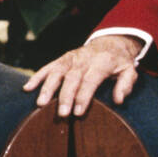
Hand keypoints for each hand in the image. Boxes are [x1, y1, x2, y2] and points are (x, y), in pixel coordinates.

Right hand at [22, 34, 143, 116]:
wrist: (111, 42)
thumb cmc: (120, 62)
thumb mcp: (130, 71)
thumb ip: (126, 85)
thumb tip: (119, 100)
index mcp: (101, 63)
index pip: (90, 80)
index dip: (83, 96)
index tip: (78, 112)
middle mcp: (84, 59)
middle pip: (72, 78)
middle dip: (65, 96)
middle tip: (61, 114)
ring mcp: (71, 58)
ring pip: (57, 72)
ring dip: (47, 88)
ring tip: (41, 103)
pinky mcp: (62, 59)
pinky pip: (48, 67)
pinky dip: (37, 77)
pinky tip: (27, 88)